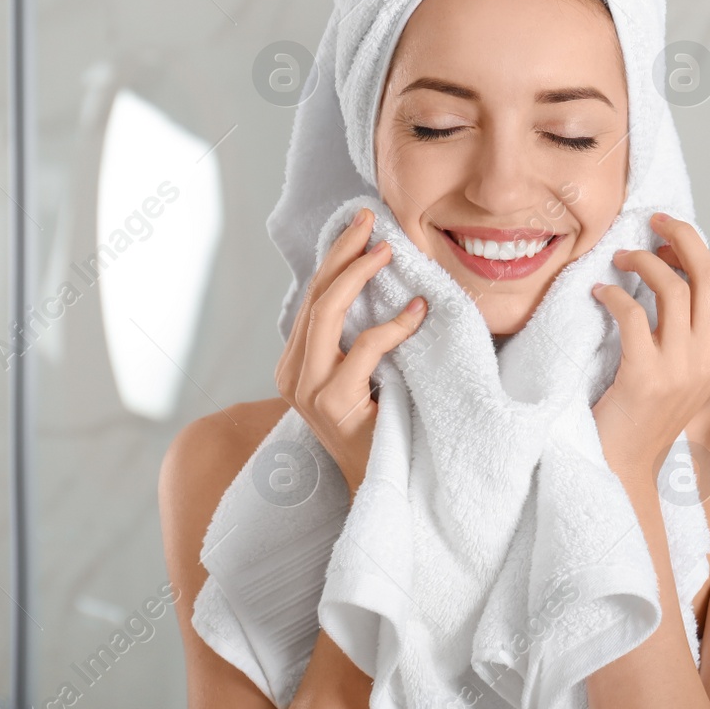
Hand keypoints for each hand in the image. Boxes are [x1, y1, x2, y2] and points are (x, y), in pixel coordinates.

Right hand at [275, 207, 426, 501]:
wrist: (383, 487)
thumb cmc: (383, 429)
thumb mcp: (365, 378)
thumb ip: (359, 342)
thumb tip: (384, 289)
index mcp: (296, 365)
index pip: (313, 299)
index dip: (335, 259)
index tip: (361, 226)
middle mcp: (293, 374)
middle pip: (315, 298)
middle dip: (343, 253)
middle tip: (370, 221)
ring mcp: (308, 391)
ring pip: (326, 314)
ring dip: (358, 276)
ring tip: (387, 251)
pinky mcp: (333, 405)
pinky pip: (363, 350)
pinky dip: (392, 326)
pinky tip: (417, 311)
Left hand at [590, 212, 709, 490]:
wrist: (620, 469)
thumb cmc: (636, 417)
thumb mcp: (673, 373)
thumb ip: (679, 334)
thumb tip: (663, 276)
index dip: (698, 250)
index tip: (666, 236)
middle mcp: (708, 360)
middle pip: (709, 277)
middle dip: (682, 238)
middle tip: (650, 223)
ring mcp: (680, 371)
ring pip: (673, 289)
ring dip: (642, 262)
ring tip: (617, 260)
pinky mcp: (646, 379)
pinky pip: (633, 316)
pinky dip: (613, 296)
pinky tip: (597, 293)